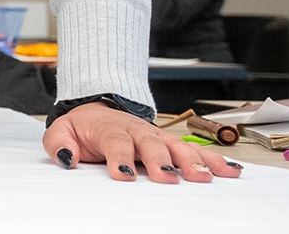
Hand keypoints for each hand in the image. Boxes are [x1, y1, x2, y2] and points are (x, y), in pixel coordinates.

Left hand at [43, 102, 244, 182]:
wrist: (97, 110)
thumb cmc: (83, 126)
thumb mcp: (61, 131)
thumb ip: (58, 143)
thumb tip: (66, 157)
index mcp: (111, 128)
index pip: (116, 142)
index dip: (119, 157)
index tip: (122, 174)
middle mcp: (138, 131)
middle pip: (151, 145)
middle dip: (160, 161)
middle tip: (167, 178)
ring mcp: (157, 137)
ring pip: (178, 147)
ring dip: (192, 162)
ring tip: (205, 177)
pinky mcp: (170, 144)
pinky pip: (195, 150)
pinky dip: (214, 160)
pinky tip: (230, 171)